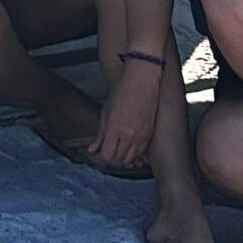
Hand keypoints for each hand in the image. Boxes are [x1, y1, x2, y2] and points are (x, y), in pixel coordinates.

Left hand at [93, 55, 160, 171]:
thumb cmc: (122, 92)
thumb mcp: (105, 112)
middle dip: (111, 158)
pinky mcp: (149, 135)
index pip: (107, 156)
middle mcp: (129, 135)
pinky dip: (133, 153)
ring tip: (118, 148)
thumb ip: (99, 134)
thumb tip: (92, 149)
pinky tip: (129, 144)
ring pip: (130, 160)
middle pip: (118, 161)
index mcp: (115, 128)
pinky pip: (140, 153)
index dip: (102, 156)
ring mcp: (141, 136)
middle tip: (108, 151)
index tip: (101, 151)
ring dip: (122, 158)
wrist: (142, 81)